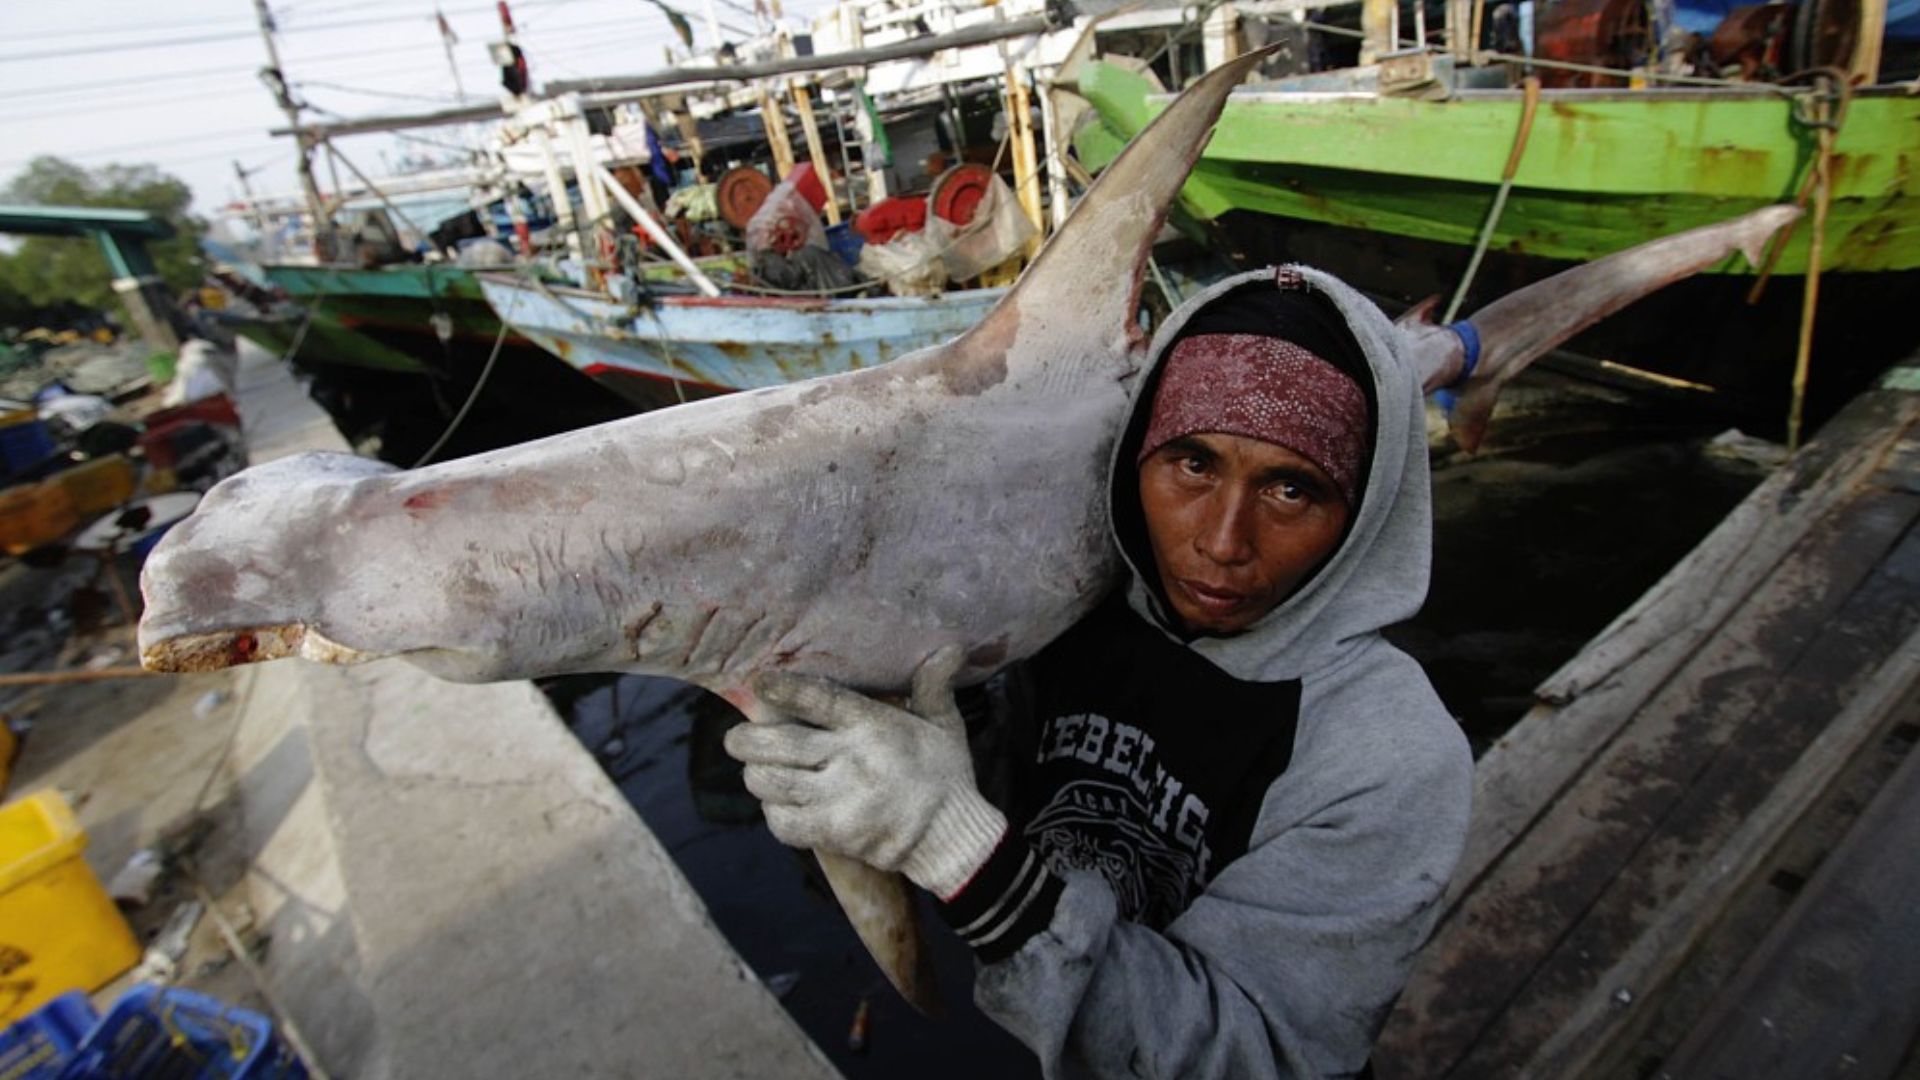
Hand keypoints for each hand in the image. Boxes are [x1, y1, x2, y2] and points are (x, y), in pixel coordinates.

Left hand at [725, 646, 1007, 898]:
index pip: (819, 698)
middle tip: (735, 739)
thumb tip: (953, 646)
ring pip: (772, 782)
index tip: (759, 683)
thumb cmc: (945, 776)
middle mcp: (852, 759)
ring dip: (756, 776)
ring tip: (756, 771)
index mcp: (874, 726)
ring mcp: (840, 798)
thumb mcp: (945, 726)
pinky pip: (783, 822)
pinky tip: (779, 806)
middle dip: (745, 740)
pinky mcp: (834, 834)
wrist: (953, 838)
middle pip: (779, 743)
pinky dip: (774, 814)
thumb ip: (934, 685)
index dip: (784, 689)